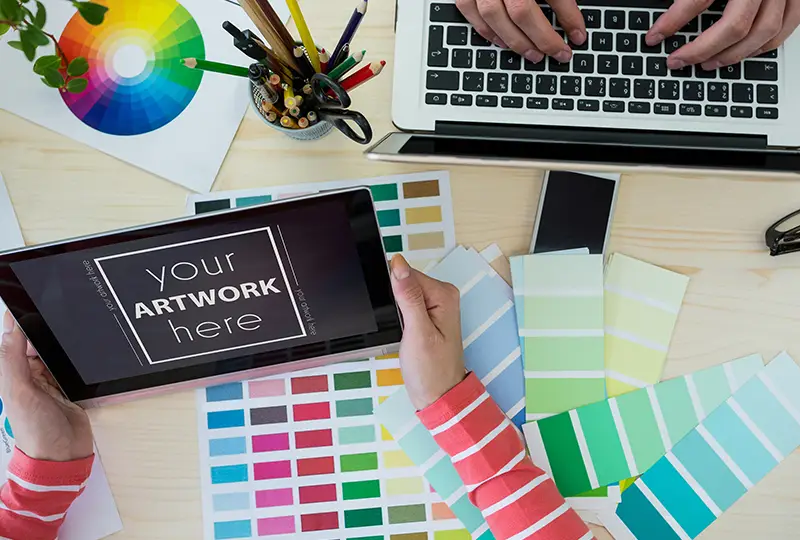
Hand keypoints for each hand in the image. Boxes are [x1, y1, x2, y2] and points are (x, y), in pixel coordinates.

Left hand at [0, 311, 92, 461]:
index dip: (19, 321)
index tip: (30, 299)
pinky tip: (84, 349)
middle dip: (44, 328)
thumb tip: (11, 328)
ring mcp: (51, 381)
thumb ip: (13, 360)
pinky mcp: (70, 388)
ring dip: (61, 344)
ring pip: (55, 352)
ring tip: (73, 324)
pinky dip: (76, 358)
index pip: (14, 339)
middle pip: (36, 342)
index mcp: (12, 373)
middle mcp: (30, 375)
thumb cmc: (36, 429)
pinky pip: (72, 366)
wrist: (63, 457)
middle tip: (59, 308)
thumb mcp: (19, 392)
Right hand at [389, 255, 465, 410]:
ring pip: (404, 293)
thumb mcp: (417, 332)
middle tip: (402, 327)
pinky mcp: (428, 315)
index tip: (396, 314)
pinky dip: (400, 316)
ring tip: (405, 332)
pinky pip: (407, 304)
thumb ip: (408, 296)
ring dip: (397, 310)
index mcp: (444, 295)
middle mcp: (443, 296)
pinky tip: (404, 331)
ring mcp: (436, 306)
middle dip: (395, 300)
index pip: (407, 274)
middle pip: (406, 282)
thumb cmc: (431, 370)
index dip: (393, 291)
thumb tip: (398, 265)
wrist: (438, 395)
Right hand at [456, 0, 585, 62]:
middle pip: (520, 12)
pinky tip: (502, 41)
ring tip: (532, 54)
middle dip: (540, 38)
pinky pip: (468, 10)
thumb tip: (576, 27)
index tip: (578, 38)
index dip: (567, 19)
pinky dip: (486, 30)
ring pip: (492, 16)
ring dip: (513, 40)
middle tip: (556, 53)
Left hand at [647, 0, 799, 68]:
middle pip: (735, 25)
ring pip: (763, 32)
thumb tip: (662, 1)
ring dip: (732, 55)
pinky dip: (762, 46)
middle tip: (677, 60)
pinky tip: (740, 53)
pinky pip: (786, 27)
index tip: (653, 36)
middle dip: (701, 50)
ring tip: (706, 64)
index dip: (672, 22)